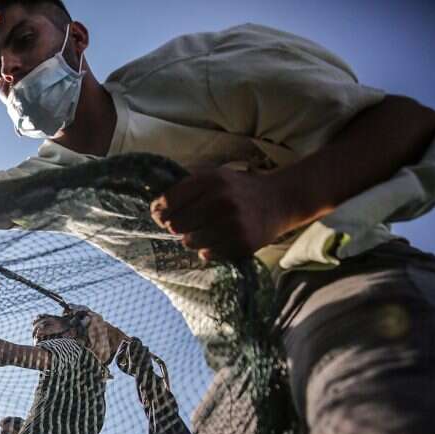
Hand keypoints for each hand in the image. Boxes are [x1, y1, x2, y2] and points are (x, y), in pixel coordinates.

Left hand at [150, 168, 294, 261]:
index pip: (168, 202)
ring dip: (193, 239)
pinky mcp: (242, 242)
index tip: (161, 216)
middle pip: (175, 225)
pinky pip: (207, 254)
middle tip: (190, 224)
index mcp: (211, 180)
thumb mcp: (214, 178)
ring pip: (189, 242)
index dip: (159, 212)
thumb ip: (186, 190)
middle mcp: (222, 200)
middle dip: (178, 227)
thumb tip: (155, 212)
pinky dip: (209, 250)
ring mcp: (233, 223)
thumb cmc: (238, 190)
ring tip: (208, 230)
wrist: (279, 200)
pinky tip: (221, 239)